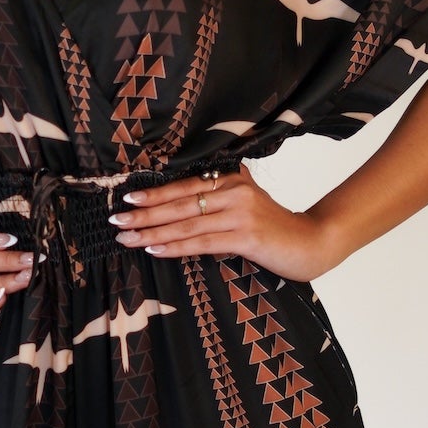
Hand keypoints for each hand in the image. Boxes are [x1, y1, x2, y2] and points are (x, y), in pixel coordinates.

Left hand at [108, 166, 337, 283]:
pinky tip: (155, 249)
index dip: (154, 193)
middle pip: (180, 203)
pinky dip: (175, 246)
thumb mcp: (246, 203)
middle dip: (144, 213)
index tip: (127, 200)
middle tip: (116, 221)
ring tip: (127, 238)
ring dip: (152, 232)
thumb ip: (218, 198)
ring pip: (186, 223)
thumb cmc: (273, 228)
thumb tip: (175, 207)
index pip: (184, 186)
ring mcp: (240, 213)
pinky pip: (202, 242)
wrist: (311, 242)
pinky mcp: (246, 236)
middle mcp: (234, 191)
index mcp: (230, 179)